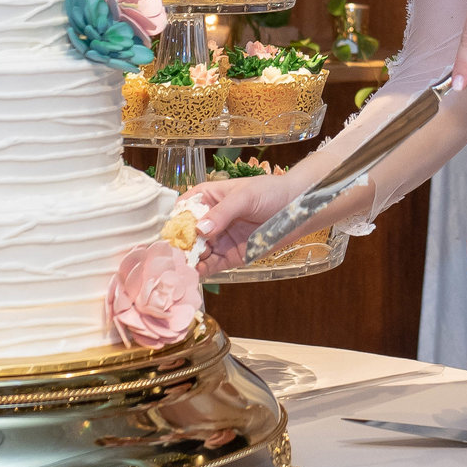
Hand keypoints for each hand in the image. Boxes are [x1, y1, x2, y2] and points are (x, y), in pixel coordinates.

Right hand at [181, 172, 306, 275]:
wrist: (298, 209)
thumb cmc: (270, 192)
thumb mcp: (244, 197)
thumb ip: (222, 213)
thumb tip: (200, 229)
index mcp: (207, 198)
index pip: (182, 210)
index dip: (174, 222)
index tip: (168, 235)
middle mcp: (209, 220)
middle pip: (186, 235)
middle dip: (178, 246)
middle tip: (172, 257)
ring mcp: (218, 240)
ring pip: (196, 253)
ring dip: (188, 261)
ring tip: (181, 268)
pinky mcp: (229, 257)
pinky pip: (211, 266)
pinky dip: (201, 271)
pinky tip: (195, 274)